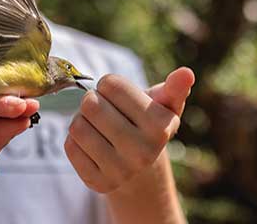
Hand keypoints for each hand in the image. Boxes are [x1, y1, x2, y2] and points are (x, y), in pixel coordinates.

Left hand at [64, 67, 194, 193]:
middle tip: (104, 109)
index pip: (112, 85)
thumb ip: (174, 88)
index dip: (109, 84)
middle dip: (93, 100)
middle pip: (91, 104)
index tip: (117, 94)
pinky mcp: (98, 183)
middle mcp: (142, 152)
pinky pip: (70, 147)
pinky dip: (75, 140)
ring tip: (97, 125)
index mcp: (160, 127)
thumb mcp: (165, 106)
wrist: (142, 170)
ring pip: (77, 126)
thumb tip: (186, 73)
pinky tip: (92, 143)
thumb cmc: (149, 125)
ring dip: (82, 119)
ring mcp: (120, 172)